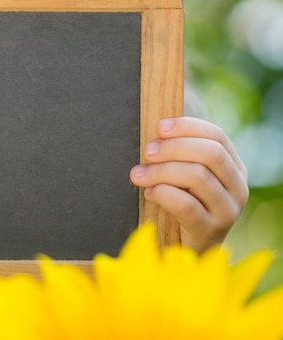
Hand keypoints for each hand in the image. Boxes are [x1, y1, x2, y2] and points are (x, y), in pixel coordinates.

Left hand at [130, 116, 247, 252]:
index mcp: (234, 168)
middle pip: (210, 153)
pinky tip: (148, 193)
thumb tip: (156, 133)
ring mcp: (228, 211)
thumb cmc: (182, 204)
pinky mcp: (210, 231)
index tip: (160, 127)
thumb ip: (181, 156)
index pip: (217, 136)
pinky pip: (185, 205)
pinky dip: (162, 194)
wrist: (187, 250)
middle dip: (174, 147)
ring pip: (197, 176)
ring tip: (138, 174)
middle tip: (148, 151)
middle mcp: (238, 188)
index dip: (187, 127)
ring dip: (162, 171)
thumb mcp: (186, 177)